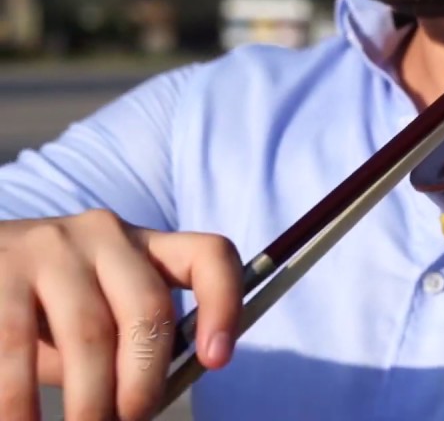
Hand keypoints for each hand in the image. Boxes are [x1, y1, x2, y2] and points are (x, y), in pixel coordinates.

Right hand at [0, 210, 242, 420]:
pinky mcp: (0, 267)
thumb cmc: (41, 312)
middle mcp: (106, 235)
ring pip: (90, 333)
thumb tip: (145, 406)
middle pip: (150, 308)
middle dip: (144, 382)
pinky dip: (21, 399)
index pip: (209, 255)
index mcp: (145, 246)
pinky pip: (16, 344)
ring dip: (91, 400)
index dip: (224, 305)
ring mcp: (52, 246)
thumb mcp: (91, 321)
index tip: (218, 360)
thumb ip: (126, 349)